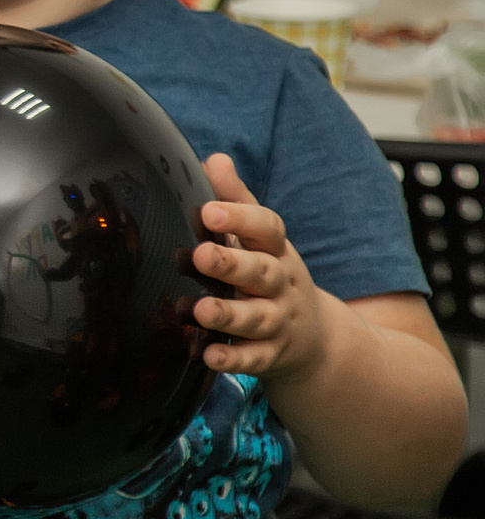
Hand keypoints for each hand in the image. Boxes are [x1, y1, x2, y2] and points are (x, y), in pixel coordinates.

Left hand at [195, 153, 333, 381]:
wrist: (317, 340)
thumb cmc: (273, 277)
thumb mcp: (262, 240)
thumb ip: (235, 201)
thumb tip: (213, 158)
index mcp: (276, 251)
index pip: (267, 229)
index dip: (240, 217)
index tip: (209, 209)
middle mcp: (279, 285)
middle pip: (261, 272)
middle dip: (232, 264)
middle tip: (202, 255)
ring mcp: (277, 322)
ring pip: (256, 318)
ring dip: (228, 314)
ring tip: (200, 310)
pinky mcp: (269, 356)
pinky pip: (252, 359)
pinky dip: (232, 360)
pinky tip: (208, 357)